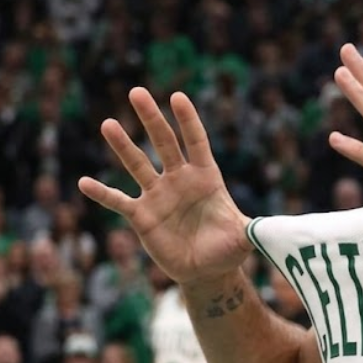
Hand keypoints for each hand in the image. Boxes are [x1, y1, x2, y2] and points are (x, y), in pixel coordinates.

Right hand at [78, 88, 251, 284]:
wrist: (207, 271)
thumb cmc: (228, 248)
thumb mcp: (246, 238)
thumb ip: (257, 230)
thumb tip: (279, 230)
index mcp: (206, 177)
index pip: (196, 142)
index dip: (188, 121)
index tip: (178, 97)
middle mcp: (179, 180)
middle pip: (163, 142)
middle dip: (151, 118)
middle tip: (137, 92)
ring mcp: (158, 196)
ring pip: (137, 164)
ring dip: (123, 145)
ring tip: (108, 124)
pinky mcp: (142, 217)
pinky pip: (118, 201)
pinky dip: (102, 193)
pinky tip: (83, 182)